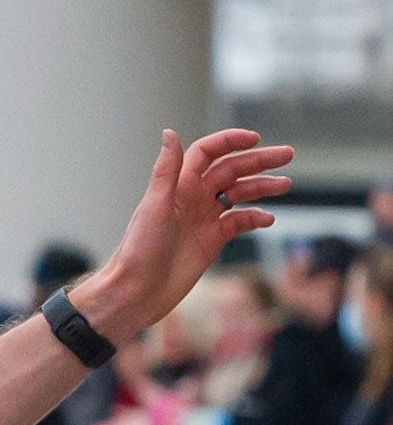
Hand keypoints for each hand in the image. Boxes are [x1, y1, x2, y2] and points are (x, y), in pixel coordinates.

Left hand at [72, 129, 291, 341]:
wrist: (137, 292)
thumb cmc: (139, 251)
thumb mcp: (155, 207)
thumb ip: (166, 171)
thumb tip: (169, 132)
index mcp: (177, 186)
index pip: (207, 153)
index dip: (230, 142)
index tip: (256, 138)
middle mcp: (191, 198)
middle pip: (229, 170)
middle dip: (258, 161)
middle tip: (288, 154)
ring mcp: (202, 219)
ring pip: (238, 194)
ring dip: (262, 187)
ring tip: (285, 184)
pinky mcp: (211, 240)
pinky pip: (238, 223)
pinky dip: (255, 218)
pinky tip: (267, 219)